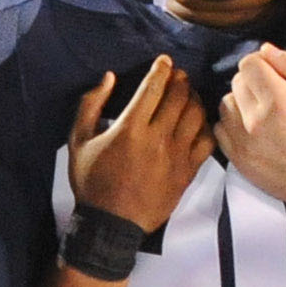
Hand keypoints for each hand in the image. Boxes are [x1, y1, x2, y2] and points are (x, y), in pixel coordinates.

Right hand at [67, 55, 213, 233]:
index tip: (165, 61)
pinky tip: (198, 122)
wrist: (111, 224)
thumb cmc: (92, 181)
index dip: (162, 69)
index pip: (154, 87)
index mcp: (130, 128)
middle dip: (180, 79)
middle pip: (180, 97)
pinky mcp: (188, 172)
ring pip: (196, 115)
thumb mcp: (78, 141)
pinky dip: (205, 126)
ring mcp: (177, 156)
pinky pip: (207, 141)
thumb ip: (91, 104)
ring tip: (188, 94)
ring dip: (194, 98)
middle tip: (177, 76)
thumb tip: (109, 77)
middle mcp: (158, 138)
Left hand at [217, 45, 285, 215]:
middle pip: (236, 82)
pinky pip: (220, 130)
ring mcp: (243, 145)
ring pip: (225, 104)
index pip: (249, 64)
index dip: (262, 63)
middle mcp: (254, 123)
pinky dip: (233, 124)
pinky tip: (252, 129)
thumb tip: (265, 50)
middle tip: (274, 94)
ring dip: (240, 102)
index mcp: (278, 102)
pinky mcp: (238, 162)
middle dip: (253, 81)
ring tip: (262, 111)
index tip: (275, 73)